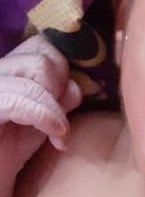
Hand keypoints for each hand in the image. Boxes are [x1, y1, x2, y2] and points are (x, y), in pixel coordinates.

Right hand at [0, 35, 80, 184]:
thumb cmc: (12, 151)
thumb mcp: (44, 120)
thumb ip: (61, 98)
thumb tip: (83, 84)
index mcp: (9, 68)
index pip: (44, 45)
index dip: (66, 69)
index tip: (71, 101)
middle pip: (43, 55)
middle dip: (62, 87)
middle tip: (62, 119)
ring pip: (37, 70)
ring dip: (56, 105)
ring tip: (58, 134)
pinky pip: (20, 100)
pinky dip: (46, 116)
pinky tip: (56, 137)